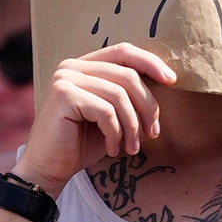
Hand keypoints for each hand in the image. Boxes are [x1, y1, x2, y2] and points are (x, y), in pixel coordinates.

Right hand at [12, 43, 175, 196]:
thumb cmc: (82, 144)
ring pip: (119, 95)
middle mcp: (72, 66)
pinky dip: (116, 133)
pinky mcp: (63, 95)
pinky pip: (106, 111)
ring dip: (133, 126)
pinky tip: (113, 149)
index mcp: (84, 65)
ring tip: (132, 148)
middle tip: (153, 132)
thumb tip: (167, 79)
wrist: (49, 169)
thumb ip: (128, 95)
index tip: (172, 80)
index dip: (150, 62)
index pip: (123, 51)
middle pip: (127, 74)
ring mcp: (65, 78)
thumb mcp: (112, 116)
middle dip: (147, 105)